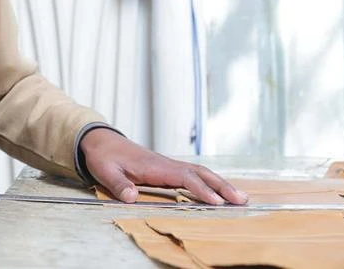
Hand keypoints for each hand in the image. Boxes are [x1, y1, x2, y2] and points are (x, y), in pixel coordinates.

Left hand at [80, 128, 247, 205]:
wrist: (102, 141)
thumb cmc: (105, 157)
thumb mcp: (106, 171)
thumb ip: (118, 184)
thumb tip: (131, 197)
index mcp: (154, 166)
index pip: (185, 177)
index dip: (202, 190)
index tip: (217, 202)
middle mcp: (166, 164)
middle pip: (200, 173)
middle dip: (222, 186)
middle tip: (242, 200)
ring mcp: (168, 165)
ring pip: (200, 173)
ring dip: (220, 184)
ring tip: (239, 198)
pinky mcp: (167, 169)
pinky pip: (193, 175)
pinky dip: (209, 182)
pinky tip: (219, 192)